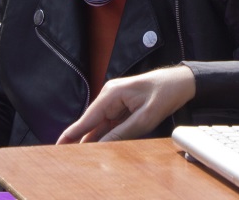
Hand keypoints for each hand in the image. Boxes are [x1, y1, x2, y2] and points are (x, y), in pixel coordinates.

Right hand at [57, 65, 195, 143]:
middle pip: (91, 123)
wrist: (180, 82)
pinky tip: (101, 147)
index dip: (72, 133)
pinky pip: (111, 124)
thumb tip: (102, 146)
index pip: (88, 118)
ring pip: (101, 125)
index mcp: (112, 94)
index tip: (59, 145)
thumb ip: (122, 132)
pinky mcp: (122, 106)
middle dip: (82, 139)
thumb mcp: (144, 118)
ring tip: (84, 155)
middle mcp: (109, 96)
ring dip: (95, 139)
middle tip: (70, 156)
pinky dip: (106, 135)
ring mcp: (115, 101)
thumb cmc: (164, 94)